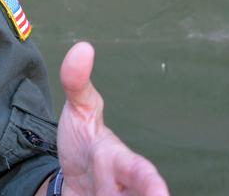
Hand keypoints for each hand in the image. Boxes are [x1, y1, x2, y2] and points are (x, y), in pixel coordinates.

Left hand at [56, 42, 168, 195]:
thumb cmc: (82, 143)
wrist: (68, 178)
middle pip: (129, 195)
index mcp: (121, 162)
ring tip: (91, 194)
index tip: (160, 194)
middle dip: (124, 195)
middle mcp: (123, 189)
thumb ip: (76, 82)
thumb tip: (82, 47)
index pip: (141, 173)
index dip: (150, 185)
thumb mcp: (77, 111)